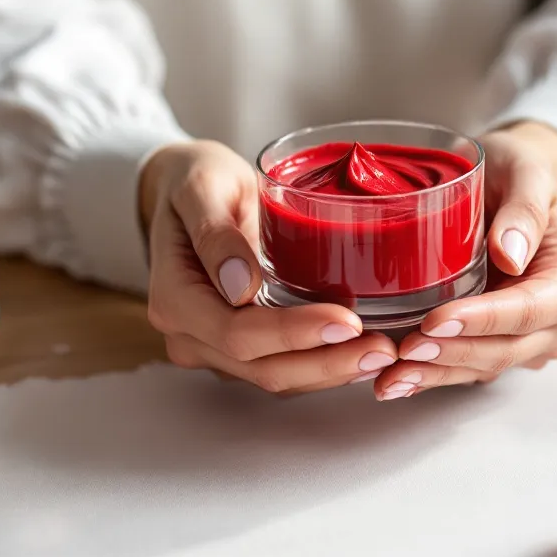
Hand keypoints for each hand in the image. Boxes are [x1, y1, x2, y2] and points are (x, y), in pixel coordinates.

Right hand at [139, 141, 397, 393]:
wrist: (185, 191)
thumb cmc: (195, 180)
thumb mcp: (201, 186)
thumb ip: (215, 232)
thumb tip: (240, 286)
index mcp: (174, 298)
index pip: (236, 333)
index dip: (293, 334)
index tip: (346, 321)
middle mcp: (189, 333)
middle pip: (261, 367)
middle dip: (325, 362)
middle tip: (382, 349)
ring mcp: (211, 346)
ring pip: (274, 376)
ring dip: (330, 371)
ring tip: (383, 354)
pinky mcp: (237, 346)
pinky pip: (281, 366)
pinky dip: (321, 362)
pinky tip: (359, 350)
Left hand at [374, 123, 556, 398]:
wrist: (509, 186)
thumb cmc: (518, 173)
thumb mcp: (526, 173)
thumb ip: (523, 211)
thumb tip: (510, 255)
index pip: (525, 312)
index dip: (481, 321)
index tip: (435, 320)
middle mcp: (554, 325)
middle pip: (503, 351)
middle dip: (451, 355)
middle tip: (402, 352)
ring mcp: (525, 342)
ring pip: (481, 368)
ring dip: (435, 376)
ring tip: (387, 379)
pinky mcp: (494, 345)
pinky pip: (465, 367)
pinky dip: (431, 375)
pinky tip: (395, 380)